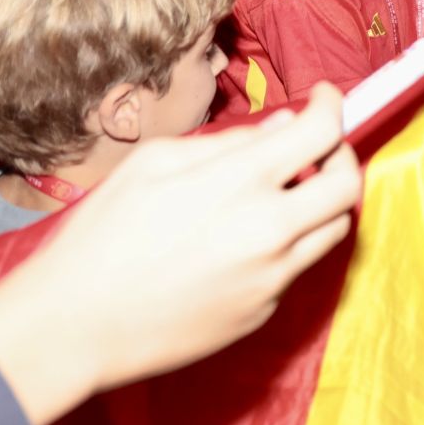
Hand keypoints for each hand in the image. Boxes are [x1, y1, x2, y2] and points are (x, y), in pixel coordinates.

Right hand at [0, 83, 360, 424]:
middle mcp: (269, 231)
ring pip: (332, 231)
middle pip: (348, 185)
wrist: (75, 326)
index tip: (325, 97)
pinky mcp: (261, 312)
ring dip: (321, 204)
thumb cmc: (102, 236)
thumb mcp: (153, 164)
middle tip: (321, 148)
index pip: (321, 131)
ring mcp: (270, 277)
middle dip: (344, 155)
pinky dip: (282, 247)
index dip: (332, 105)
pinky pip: (292, 269)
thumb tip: (280, 128)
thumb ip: (226, 143)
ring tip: (284, 194)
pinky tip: (239, 244)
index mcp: (240, 182)